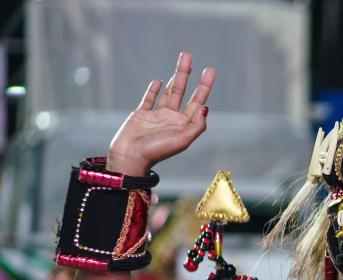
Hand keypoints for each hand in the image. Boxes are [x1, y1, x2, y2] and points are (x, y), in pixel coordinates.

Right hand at [107, 52, 214, 174]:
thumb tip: (206, 108)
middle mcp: (172, 118)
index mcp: (184, 124)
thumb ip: (196, 125)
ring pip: (168, 91)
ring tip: (182, 61)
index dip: (204, 86)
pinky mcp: (141, 114)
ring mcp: (157, 116)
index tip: (210, 71)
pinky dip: (153, 90)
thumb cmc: (156, 151)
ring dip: (175, 76)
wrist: (130, 157)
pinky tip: (159, 81)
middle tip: (189, 56)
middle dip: (187, 74)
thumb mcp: (182, 140)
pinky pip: (149, 99)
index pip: (198, 102)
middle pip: (183, 91)